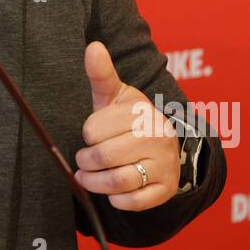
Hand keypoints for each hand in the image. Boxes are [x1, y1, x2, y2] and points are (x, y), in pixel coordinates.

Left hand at [73, 41, 179, 210]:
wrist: (160, 148)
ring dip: (94, 183)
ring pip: (117, 181)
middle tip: (84, 159)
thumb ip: (101, 73)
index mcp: (143, 111)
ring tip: (87, 176)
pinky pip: (133, 203)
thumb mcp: (114, 96)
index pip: (94, 130)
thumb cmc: (128, 120)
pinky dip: (117, 200)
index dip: (86, 135)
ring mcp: (165, 164)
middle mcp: (159, 136)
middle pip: (103, 156)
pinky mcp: (166, 190)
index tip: (90, 134)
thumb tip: (93, 46)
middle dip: (85, 161)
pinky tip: (112, 191)